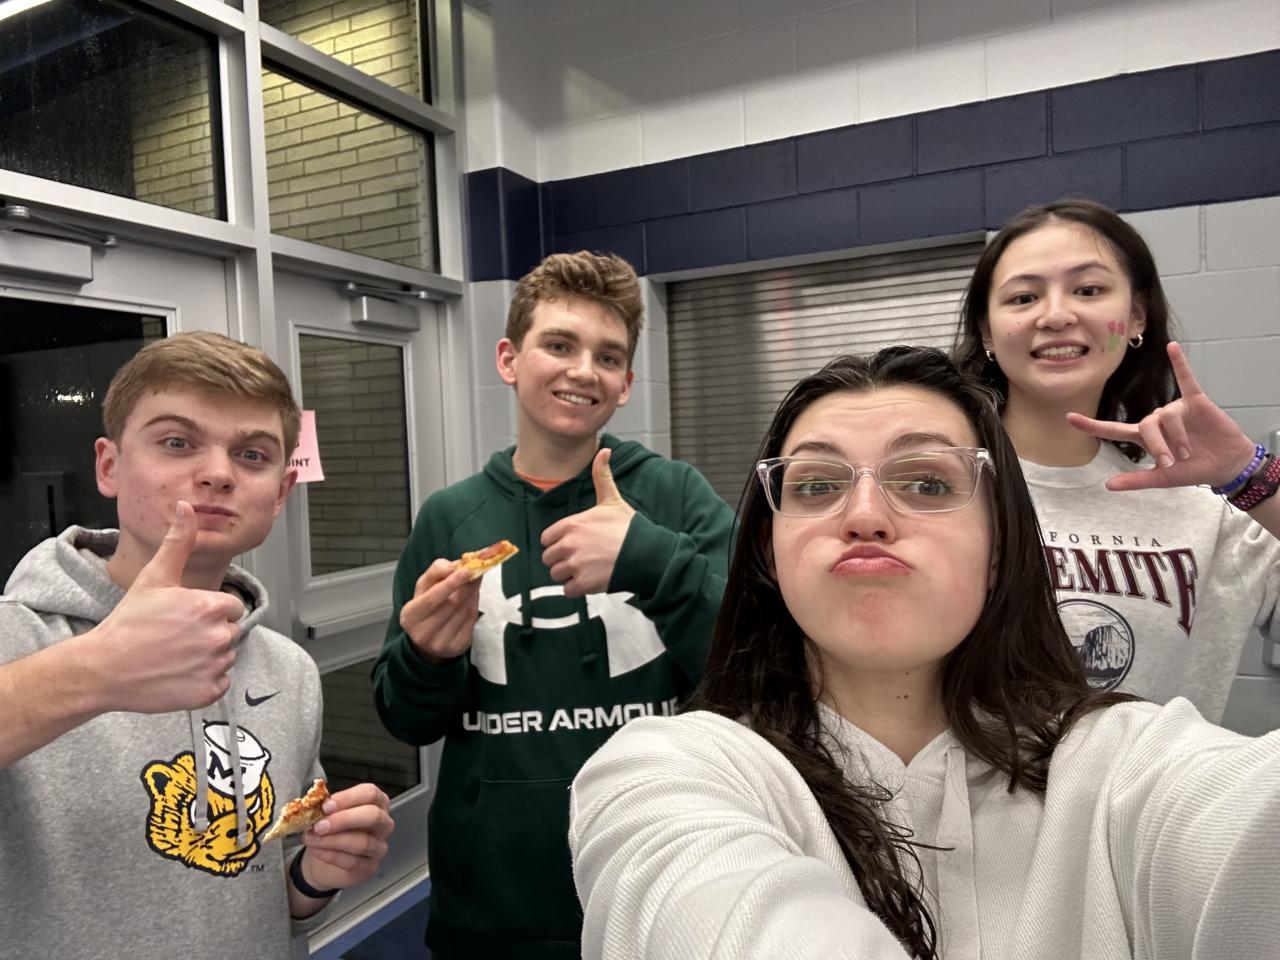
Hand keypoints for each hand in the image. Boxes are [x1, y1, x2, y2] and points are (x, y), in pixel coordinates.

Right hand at [90, 501, 245, 712]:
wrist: (103, 668)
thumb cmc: (128, 623)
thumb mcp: (155, 576)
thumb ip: (178, 542)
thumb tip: (186, 509)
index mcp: (211, 607)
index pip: (231, 606)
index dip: (209, 610)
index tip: (185, 616)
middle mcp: (218, 637)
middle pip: (228, 632)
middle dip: (207, 633)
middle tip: (175, 637)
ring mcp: (214, 667)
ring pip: (224, 657)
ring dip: (206, 657)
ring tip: (173, 655)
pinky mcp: (208, 693)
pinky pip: (219, 683)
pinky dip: (202, 681)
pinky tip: (177, 674)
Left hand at [299, 782, 393, 890]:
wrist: (325, 862)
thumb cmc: (332, 832)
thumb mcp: (329, 815)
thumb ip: (327, 809)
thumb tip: (315, 807)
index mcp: (376, 802)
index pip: (370, 793)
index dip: (347, 798)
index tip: (326, 805)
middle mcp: (383, 823)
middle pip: (373, 816)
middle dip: (343, 820)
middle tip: (319, 825)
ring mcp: (379, 846)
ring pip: (363, 842)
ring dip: (332, 840)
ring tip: (312, 839)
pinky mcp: (370, 867)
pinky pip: (353, 862)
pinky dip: (331, 855)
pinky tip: (317, 850)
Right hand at [399, 559, 480, 661]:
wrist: (429, 637)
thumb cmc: (427, 606)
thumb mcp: (424, 586)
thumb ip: (436, 571)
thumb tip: (453, 566)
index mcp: (410, 616)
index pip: (432, 598)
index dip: (451, 583)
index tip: (467, 570)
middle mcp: (423, 633)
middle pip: (452, 604)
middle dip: (466, 586)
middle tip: (477, 572)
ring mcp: (440, 643)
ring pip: (464, 612)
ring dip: (473, 594)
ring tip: (474, 584)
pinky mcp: (456, 647)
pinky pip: (471, 621)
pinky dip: (475, 606)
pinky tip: (472, 598)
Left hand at [541, 448, 634, 597]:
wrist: (647, 553)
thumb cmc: (630, 527)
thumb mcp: (613, 500)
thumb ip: (601, 476)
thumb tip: (604, 449)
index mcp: (571, 524)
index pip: (546, 539)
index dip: (558, 542)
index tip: (573, 544)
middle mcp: (569, 544)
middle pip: (549, 559)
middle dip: (562, 560)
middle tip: (581, 559)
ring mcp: (575, 565)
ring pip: (557, 575)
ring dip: (568, 575)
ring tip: (587, 570)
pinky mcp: (583, 584)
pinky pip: (568, 590)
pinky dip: (577, 589)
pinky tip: (590, 581)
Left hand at [1066, 342, 1257, 492]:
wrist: (1226, 466)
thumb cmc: (1193, 470)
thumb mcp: (1162, 479)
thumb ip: (1136, 480)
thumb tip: (1107, 486)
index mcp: (1145, 437)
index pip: (1113, 429)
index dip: (1092, 425)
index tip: (1069, 418)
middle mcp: (1157, 420)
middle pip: (1146, 425)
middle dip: (1158, 445)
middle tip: (1174, 461)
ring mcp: (1176, 409)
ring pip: (1167, 416)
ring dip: (1177, 436)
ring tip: (1189, 451)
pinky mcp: (1196, 401)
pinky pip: (1186, 379)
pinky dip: (1180, 364)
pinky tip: (1172, 348)